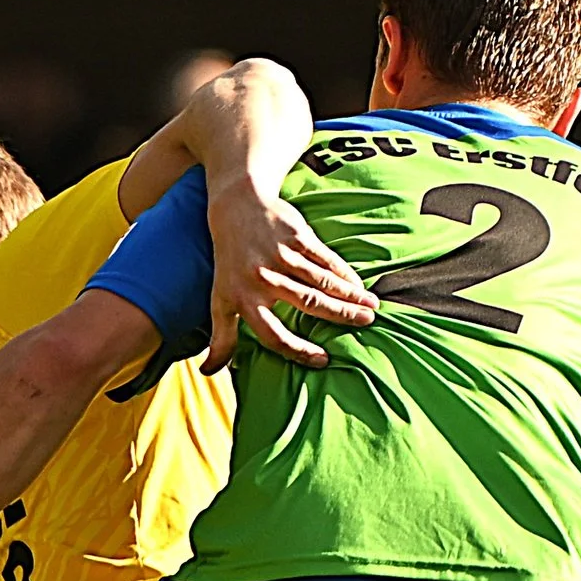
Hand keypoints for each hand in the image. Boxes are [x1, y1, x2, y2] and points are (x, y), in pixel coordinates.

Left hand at [205, 175, 376, 371]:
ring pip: (322, 280)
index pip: (273, 335)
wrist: (236, 209)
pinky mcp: (296, 237)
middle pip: (309, 303)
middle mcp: (263, 279)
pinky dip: (344, 272)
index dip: (298, 351)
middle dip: (340, 315)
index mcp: (244, 300)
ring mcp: (281, 256)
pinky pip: (325, 258)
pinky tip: (359, 285)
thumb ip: (221, 337)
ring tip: (371, 308)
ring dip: (350, 295)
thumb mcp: (219, 301)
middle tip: (365, 325)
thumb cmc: (229, 264)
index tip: (322, 360)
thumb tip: (209, 371)